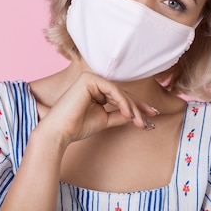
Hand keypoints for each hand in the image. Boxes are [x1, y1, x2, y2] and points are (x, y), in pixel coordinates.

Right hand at [36, 72, 158, 146]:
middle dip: (137, 108)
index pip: (120, 97)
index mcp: (95, 90)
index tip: (150, 118)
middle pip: (122, 94)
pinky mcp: (88, 79)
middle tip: (149, 120)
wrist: (59, 132)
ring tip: (139, 122)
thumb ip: (119, 116)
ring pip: (119, 92)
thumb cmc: (77, 127)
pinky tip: (129, 114)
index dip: (136, 107)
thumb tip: (136, 115)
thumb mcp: (104, 120)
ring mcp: (90, 78)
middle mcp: (92, 81)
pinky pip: (112, 90)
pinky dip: (122, 102)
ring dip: (132, 108)